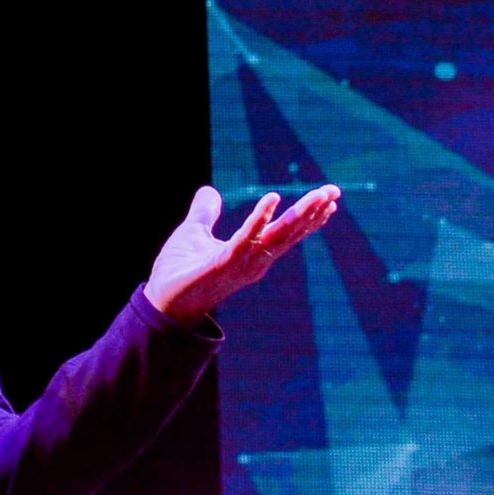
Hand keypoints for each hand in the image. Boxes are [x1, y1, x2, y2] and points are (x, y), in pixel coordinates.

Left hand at [145, 183, 340, 327]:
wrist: (159, 304)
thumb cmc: (178, 273)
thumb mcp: (193, 233)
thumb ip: (205, 213)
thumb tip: (210, 190)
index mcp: (252, 255)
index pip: (286, 233)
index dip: (309, 217)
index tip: (330, 199)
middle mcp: (254, 262)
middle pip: (290, 234)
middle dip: (313, 212)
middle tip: (334, 191)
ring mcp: (241, 265)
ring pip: (277, 236)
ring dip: (299, 215)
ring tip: (318, 195)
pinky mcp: (222, 265)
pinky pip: (246, 239)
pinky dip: (260, 219)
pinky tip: (273, 198)